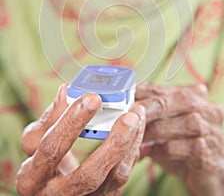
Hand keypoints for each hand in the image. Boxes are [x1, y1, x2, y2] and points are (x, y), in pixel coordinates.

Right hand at [16, 84, 144, 195]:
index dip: (71, 122)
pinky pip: (122, 178)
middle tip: (129, 116)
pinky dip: (133, 151)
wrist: (51, 190)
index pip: (52, 148)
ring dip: (130, 145)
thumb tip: (66, 91)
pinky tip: (137, 129)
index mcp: (32, 176)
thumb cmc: (43, 158)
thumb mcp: (37, 139)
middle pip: (88, 174)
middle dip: (113, 144)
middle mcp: (56, 195)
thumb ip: (51, 117)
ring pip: (113, 178)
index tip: (92, 97)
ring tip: (138, 116)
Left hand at [136, 83, 223, 195]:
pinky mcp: (210, 151)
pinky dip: (164, 149)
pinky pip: (186, 146)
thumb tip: (125, 106)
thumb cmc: (182, 143)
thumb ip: (152, 111)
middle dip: (152, 107)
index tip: (125, 100)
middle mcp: (208, 108)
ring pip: (186, 122)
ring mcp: (212, 129)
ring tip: (137, 138)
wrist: (208, 171)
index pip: (165, 88)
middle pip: (181, 99)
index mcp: (195, 94)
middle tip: (130, 116)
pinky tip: (150, 152)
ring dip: (157, 131)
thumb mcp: (166, 123)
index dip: (143, 92)